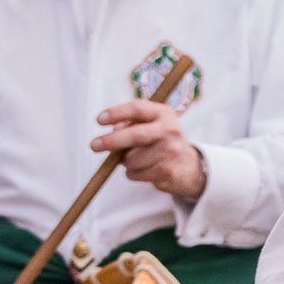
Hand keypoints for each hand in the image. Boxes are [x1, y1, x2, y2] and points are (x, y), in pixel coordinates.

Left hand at [93, 100, 207, 199]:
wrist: (189, 167)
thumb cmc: (162, 142)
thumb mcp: (151, 125)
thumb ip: (130, 124)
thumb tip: (112, 132)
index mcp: (164, 114)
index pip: (137, 109)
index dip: (116, 113)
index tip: (99, 120)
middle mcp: (170, 130)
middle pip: (135, 135)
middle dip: (111, 141)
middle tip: (94, 145)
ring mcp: (170, 152)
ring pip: (131, 159)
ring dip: (125, 162)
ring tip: (137, 159)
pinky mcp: (167, 171)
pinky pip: (135, 174)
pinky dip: (132, 173)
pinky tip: (145, 169)